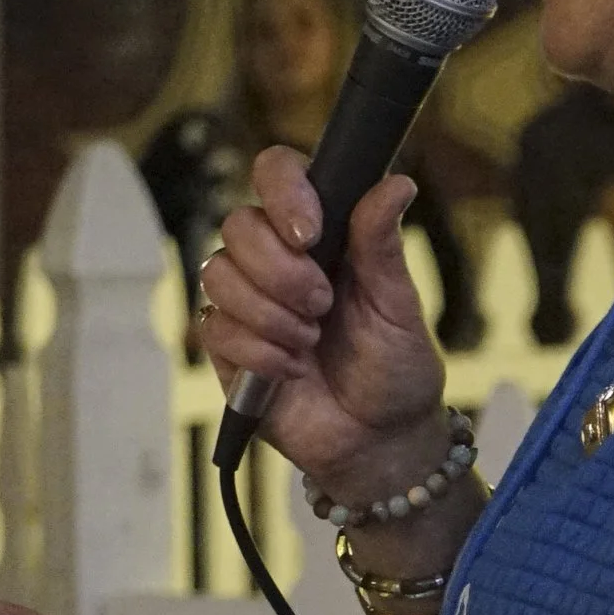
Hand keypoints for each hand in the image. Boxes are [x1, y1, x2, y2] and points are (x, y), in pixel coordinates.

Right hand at [195, 156, 450, 504]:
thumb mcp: (398, 306)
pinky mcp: (226, 347)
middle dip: (281, 271)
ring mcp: (246, 301)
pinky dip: (259, 352)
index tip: (310, 232)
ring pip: (218, 273)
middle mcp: (276, 258)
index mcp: (320, 234)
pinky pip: (215, 327)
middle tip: (322, 306)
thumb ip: (382, 245)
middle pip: (238, 224)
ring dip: (271, 315)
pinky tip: (292, 371)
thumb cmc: (395, 369)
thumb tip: (396, 184)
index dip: (283, 192)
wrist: (379, 441)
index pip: (276, 173)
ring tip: (311, 343)